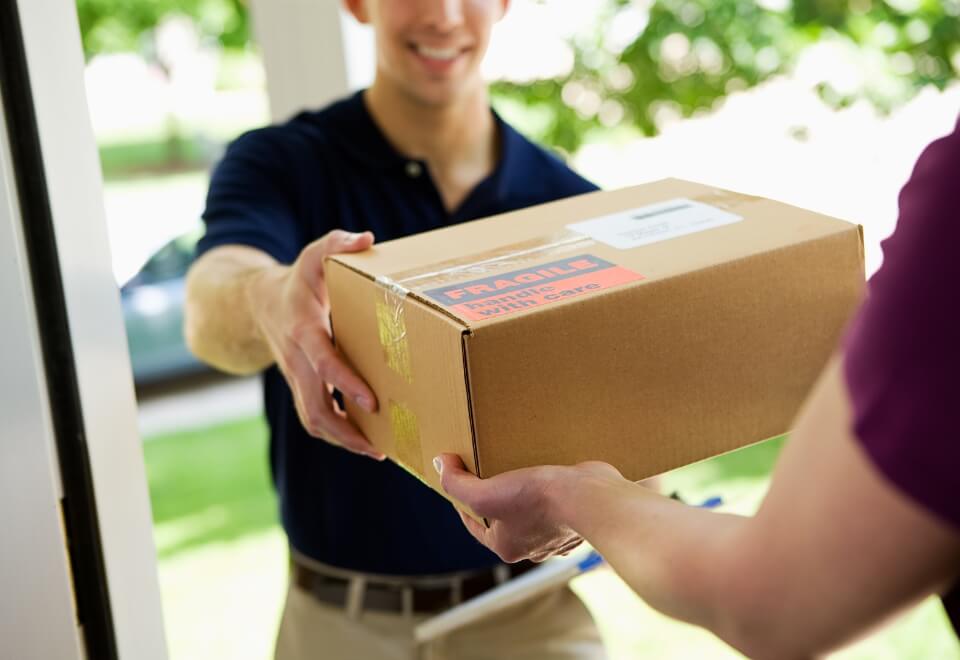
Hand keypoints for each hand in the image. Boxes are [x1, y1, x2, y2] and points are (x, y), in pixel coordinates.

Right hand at [247, 229, 383, 459]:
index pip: (323, 363)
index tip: (372, 400)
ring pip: (313, 420)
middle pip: (315, 408)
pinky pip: (316, 417)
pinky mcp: (301, 387)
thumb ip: (337, 243)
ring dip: (343, 439)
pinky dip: (339, 433)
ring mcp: (296, 378)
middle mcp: (297, 361)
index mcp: (304, 331)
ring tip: (378, 450)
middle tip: (380, 445)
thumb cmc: (298, 280)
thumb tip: (367, 239)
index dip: (345, 383)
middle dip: (346, 430)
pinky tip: (367, 440)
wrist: (259, 303)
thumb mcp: (315, 255)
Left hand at [435, 454, 622, 562]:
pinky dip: (551, 490)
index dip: (462, 501)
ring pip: (531, 512)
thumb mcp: (486, 493)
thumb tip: (439, 465)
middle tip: (492, 470)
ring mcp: (557, 534)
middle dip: (496, 497)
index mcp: (507, 547)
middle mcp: (533, 547)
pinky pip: (557, 504)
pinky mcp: (576, 518)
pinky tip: (550, 471)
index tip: (460, 479)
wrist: (592, 499)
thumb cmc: (538, 500)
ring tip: (520, 467)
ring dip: (524, 492)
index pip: (474, 525)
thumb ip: (457, 484)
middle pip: (504, 519)